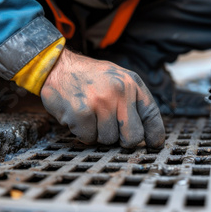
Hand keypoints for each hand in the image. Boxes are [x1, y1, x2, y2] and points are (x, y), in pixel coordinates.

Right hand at [41, 49, 164, 147]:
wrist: (57, 66)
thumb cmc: (89, 78)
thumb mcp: (117, 79)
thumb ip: (132, 101)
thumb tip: (145, 134)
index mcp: (131, 83)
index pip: (151, 116)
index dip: (154, 135)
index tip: (153, 144)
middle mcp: (119, 92)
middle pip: (133, 137)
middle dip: (123, 140)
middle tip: (111, 129)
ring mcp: (100, 103)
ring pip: (109, 140)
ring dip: (98, 134)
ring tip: (91, 115)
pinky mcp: (81, 113)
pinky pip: (89, 139)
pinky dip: (83, 133)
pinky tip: (79, 117)